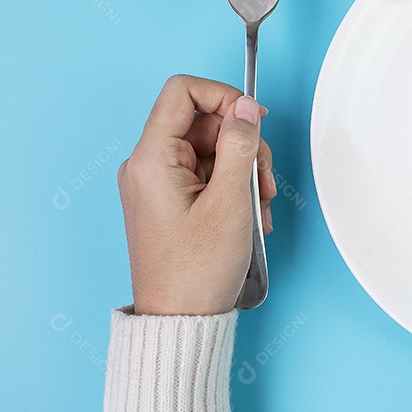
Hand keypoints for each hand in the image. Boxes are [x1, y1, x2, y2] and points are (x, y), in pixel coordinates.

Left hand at [117, 75, 275, 315]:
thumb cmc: (197, 271)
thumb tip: (246, 108)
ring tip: (258, 207)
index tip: (253, 118)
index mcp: (151, 159)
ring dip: (244, 171)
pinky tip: (248, 216)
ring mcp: (158, 184)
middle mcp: (148, 166)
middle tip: (263, 180)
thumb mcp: (231, 201)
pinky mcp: (170, 200)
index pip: (182, 92)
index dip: (224, 96)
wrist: (181, 320)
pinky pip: (207, 174)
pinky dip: (233, 187)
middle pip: (204, 122)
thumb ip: (241, 145)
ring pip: (212, 149)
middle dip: (243, 144)